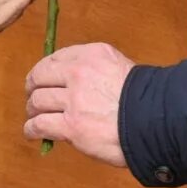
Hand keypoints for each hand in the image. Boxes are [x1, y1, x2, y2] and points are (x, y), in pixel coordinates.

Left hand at [23, 42, 133, 166]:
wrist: (155, 120)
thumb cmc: (143, 98)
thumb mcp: (119, 67)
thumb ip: (96, 70)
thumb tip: (74, 84)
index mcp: (92, 54)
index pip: (55, 58)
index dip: (43, 70)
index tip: (41, 79)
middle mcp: (79, 73)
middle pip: (40, 77)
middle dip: (33, 88)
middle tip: (32, 98)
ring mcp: (73, 100)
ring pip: (37, 102)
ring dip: (32, 110)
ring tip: (34, 117)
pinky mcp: (71, 126)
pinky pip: (39, 125)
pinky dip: (31, 129)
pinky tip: (32, 133)